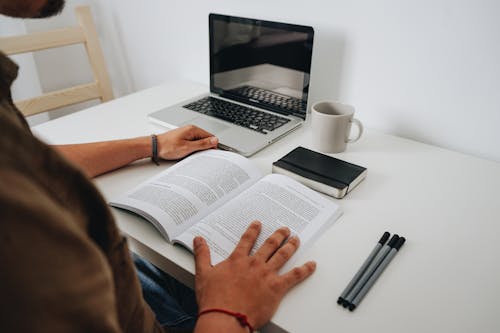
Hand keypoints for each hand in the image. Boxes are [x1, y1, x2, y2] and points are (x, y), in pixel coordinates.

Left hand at [157, 125, 217, 159]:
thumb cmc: (168, 147)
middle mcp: (191, 130)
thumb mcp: (187, 147)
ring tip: (191, 154)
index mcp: (193, 130)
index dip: (212, 146)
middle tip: (199, 155)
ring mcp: (187, 134)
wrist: (154, 147)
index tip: (211, 154)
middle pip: (205, 139)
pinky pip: (193, 143)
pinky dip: (192, 149)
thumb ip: (202, 144)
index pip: (210, 136)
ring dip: (198, 149)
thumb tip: (215, 140)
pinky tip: (187, 153)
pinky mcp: (183, 138)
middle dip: (204, 148)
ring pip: (199, 142)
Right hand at [193, 221, 315, 329]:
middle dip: (278, 235)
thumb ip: (202, 254)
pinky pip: (294, 276)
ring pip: (282, 255)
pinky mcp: (276, 288)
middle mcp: (254, 264)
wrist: (225, 317)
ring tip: (296, 239)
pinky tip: (311, 265)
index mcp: (238, 260)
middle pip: (269, 244)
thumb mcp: (203, 274)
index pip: (247, 240)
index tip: (258, 224)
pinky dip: (304, 270)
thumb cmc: (214, 299)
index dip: (253, 230)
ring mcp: (266, 275)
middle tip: (285, 229)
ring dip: (291, 246)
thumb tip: (198, 240)